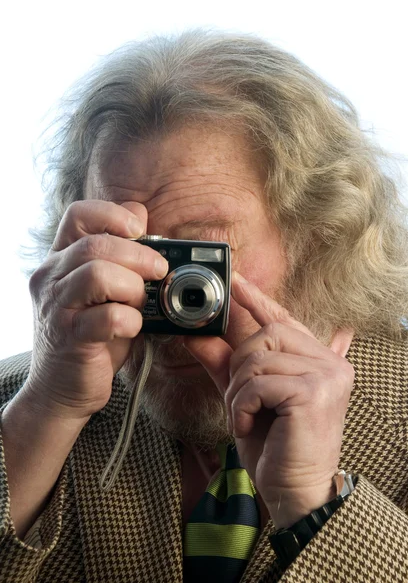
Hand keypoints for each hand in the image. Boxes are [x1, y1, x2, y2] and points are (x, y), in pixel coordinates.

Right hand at [25, 200, 168, 421]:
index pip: (78, 214)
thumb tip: (141, 216)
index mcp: (60, 260)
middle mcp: (51, 278)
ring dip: (133, 287)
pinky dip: (131, 321)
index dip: (113, 214)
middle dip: (140, 255)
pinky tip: (132, 328)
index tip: (140, 231)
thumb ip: (119, 256)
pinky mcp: (70, 339)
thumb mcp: (105, 291)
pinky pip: (108, 317)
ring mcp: (57, 308)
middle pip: (96, 243)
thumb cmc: (90, 336)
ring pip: (98, 273)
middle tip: (159, 272)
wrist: (61, 390)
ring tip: (139, 303)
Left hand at [184, 272, 353, 528]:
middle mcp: (330, 362)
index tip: (234, 279)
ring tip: (246, 417)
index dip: (257, 299)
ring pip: (259, 358)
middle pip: (266, 335)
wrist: (295, 489)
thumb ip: (225, 364)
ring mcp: (327, 376)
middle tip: (240, 400)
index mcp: (318, 359)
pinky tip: (248, 425)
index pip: (284, 319)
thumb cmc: (275, 443)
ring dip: (239, 391)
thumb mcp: (245, 396)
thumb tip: (195, 335)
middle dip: (241, 367)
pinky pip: (259, 383)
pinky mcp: (314, 393)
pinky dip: (242, 405)